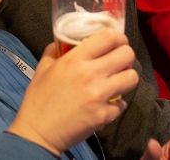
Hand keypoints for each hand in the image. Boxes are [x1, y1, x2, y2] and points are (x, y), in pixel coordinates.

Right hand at [8, 29, 137, 154]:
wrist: (37, 133)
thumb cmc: (38, 100)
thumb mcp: (43, 69)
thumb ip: (54, 51)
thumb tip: (64, 41)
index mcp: (75, 60)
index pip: (109, 37)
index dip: (118, 37)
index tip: (117, 41)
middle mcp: (90, 74)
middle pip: (127, 55)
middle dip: (126, 56)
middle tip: (119, 61)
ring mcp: (99, 96)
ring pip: (132, 77)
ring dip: (126, 78)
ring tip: (117, 80)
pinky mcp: (104, 115)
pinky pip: (123, 104)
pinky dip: (117, 104)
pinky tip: (107, 103)